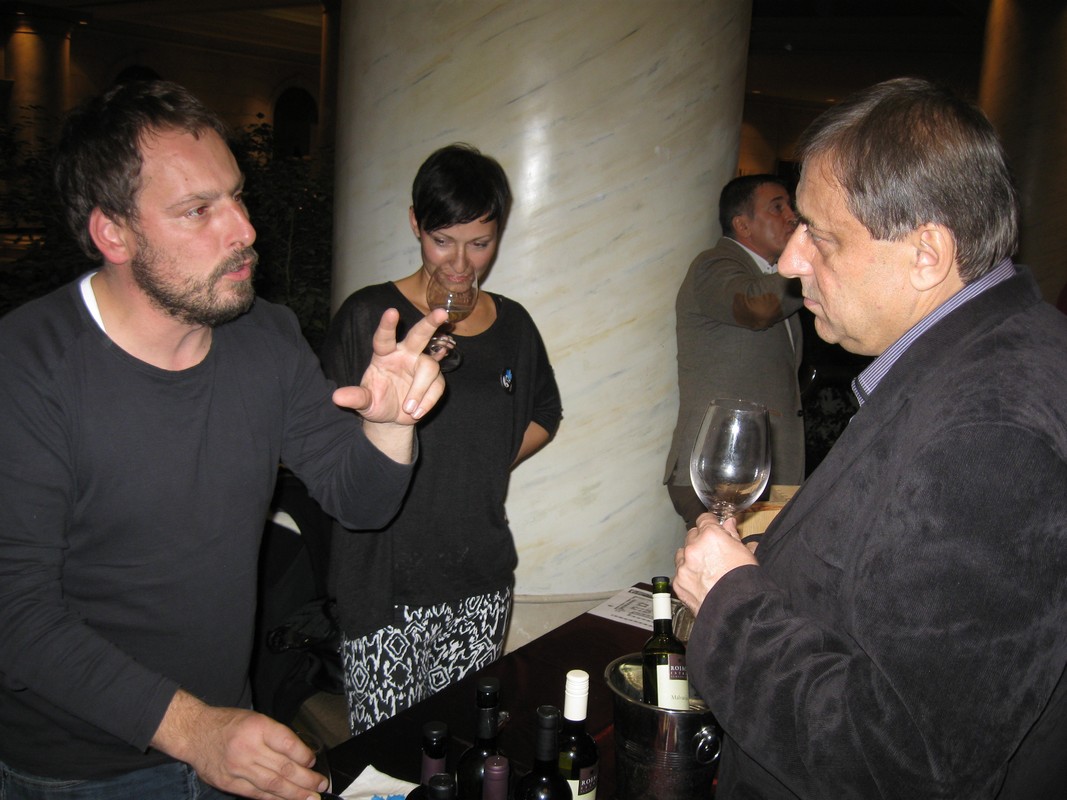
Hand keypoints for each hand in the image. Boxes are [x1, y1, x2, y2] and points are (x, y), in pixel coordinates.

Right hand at [151, 691, 325, 799]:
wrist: (195, 733)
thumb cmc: (229, 724)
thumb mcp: (256, 719)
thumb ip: (276, 736)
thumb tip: (302, 755)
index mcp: (257, 727)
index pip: (288, 744)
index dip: (305, 756)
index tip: (313, 761)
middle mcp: (248, 748)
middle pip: (283, 768)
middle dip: (306, 779)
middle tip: (321, 785)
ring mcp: (238, 768)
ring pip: (273, 784)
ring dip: (294, 793)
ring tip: (311, 797)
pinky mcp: (229, 783)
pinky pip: (257, 794)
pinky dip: (274, 798)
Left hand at [332, 307, 447, 423]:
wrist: (393, 419)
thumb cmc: (376, 403)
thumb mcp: (364, 403)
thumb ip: (355, 398)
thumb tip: (336, 397)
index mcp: (384, 355)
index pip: (384, 338)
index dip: (387, 325)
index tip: (392, 311)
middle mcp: (404, 354)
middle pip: (418, 335)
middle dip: (430, 323)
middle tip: (441, 313)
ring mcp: (421, 366)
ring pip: (429, 367)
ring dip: (420, 390)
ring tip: (408, 409)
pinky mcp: (435, 380)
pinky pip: (437, 386)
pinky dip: (427, 402)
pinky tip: (416, 413)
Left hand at [673, 512, 757, 614]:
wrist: (737, 609)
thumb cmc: (744, 581)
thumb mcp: (745, 553)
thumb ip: (733, 535)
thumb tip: (730, 523)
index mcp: (710, 536)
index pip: (704, 519)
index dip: (710, 525)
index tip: (713, 529)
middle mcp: (693, 548)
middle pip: (691, 535)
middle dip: (700, 541)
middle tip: (712, 553)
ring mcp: (683, 566)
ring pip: (682, 553)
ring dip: (690, 557)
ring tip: (705, 569)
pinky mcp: (678, 582)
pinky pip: (679, 573)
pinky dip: (687, 576)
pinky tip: (699, 583)